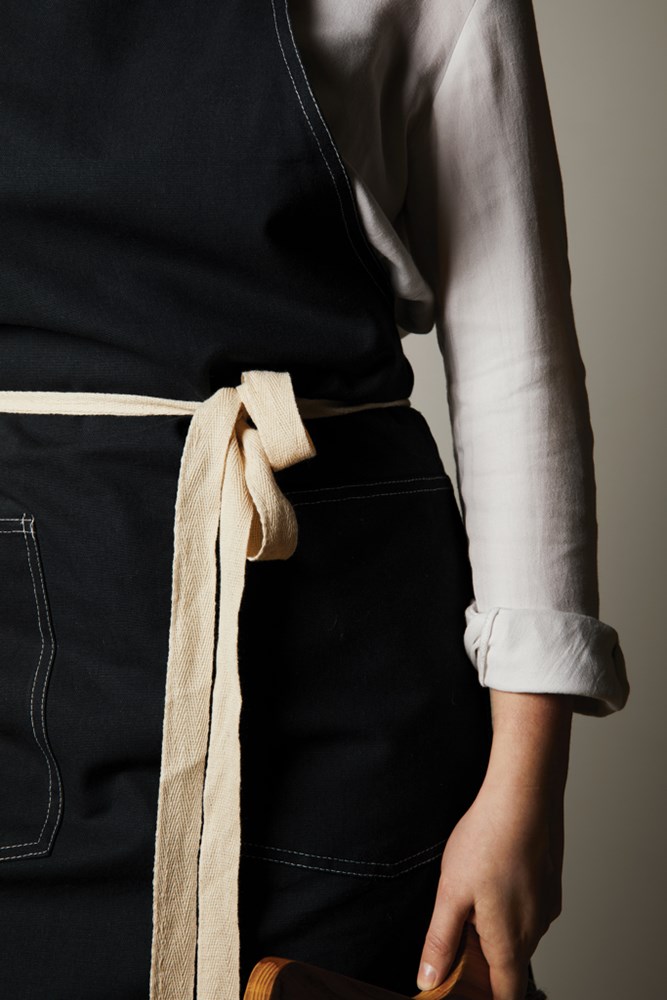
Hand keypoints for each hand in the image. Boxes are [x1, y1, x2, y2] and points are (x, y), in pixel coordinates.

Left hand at [416, 691, 572, 999]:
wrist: (524, 796)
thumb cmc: (487, 840)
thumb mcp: (450, 893)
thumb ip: (440, 941)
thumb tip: (429, 979)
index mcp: (510, 942)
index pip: (505, 993)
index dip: (484, 995)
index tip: (464, 985)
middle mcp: (536, 931)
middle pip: (509, 963)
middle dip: (483, 953)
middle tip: (458, 922)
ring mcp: (548, 907)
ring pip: (520, 932)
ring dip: (496, 925)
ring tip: (474, 888)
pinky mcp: (551, 884)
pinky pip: (530, 908)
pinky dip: (511, 902)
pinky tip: (494, 872)